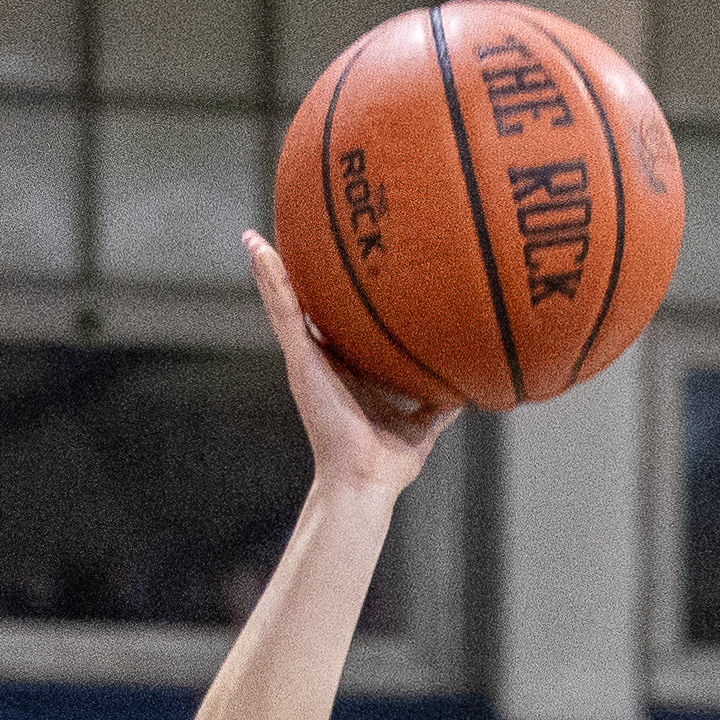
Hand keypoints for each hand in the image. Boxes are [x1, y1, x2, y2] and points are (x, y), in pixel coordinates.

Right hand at [244, 233, 454, 499]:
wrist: (366, 481)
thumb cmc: (386, 461)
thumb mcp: (420, 424)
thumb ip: (438, 406)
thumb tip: (466, 393)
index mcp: (343, 372)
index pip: (333, 327)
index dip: (329, 300)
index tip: (329, 267)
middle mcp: (320, 363)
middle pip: (303, 311)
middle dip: (290, 278)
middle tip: (281, 240)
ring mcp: (306, 362)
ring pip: (283, 305)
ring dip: (269, 270)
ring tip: (254, 237)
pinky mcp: (300, 363)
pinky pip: (283, 312)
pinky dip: (269, 280)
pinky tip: (258, 249)